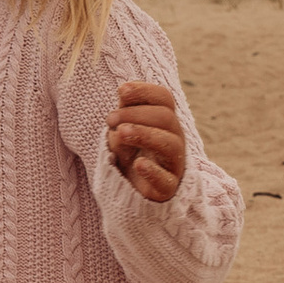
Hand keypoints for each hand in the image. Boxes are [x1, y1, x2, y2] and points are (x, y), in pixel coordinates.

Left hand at [105, 82, 185, 203]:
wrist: (133, 191)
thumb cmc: (129, 154)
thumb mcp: (121, 132)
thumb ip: (123, 115)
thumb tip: (122, 98)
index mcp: (164, 121)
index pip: (164, 98)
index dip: (145, 91)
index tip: (120, 91)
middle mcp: (174, 138)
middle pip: (166, 117)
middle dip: (135, 114)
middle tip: (110, 119)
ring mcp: (173, 164)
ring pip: (170, 144)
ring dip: (144, 134)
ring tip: (120, 133)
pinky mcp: (167, 188)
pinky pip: (166, 180)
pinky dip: (153, 171)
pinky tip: (138, 164)